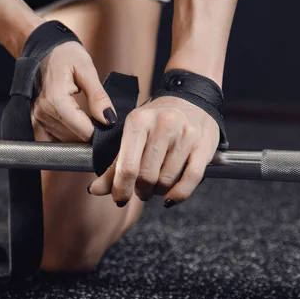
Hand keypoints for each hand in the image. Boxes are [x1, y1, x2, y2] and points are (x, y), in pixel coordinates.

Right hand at [32, 41, 116, 141]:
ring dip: (78, 136)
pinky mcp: (35, 121)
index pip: (82, 130)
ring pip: (63, 141)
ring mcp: (36, 118)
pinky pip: (50, 140)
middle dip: (90, 134)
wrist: (45, 50)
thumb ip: (98, 97)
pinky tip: (75, 128)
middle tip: (102, 122)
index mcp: (56, 100)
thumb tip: (109, 119)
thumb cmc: (65, 55)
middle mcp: (43, 112)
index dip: (99, 133)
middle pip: (73, 139)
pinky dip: (64, 138)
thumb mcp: (86, 70)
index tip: (109, 126)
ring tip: (89, 122)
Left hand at [88, 96, 219, 206]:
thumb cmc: (157, 121)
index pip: (127, 166)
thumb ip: (115, 164)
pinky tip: (171, 197)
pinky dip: (178, 194)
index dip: (121, 189)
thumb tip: (95, 190)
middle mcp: (163, 125)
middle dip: (141, 191)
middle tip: (141, 191)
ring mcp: (185, 135)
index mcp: (138, 121)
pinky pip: (191, 179)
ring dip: (158, 191)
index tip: (119, 199)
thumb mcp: (132, 134)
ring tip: (156, 187)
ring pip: (167, 180)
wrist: (192, 99)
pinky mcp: (204, 145)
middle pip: (146, 176)